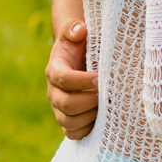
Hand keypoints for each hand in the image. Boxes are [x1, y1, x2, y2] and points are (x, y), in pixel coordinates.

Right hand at [46, 18, 98, 139]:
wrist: (80, 59)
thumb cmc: (82, 44)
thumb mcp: (77, 33)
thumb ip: (74, 28)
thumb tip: (80, 30)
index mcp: (55, 70)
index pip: (62, 79)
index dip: (81, 81)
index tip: (99, 78)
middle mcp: (54, 91)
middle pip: (66, 103)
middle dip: (89, 101)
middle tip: (107, 95)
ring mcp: (59, 108)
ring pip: (68, 121)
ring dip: (90, 116)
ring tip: (106, 106)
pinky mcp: (68, 119)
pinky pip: (72, 133)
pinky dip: (86, 130)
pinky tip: (101, 120)